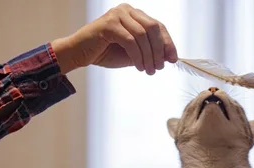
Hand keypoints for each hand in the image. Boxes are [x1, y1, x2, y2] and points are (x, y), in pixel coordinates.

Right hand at [51, 3, 177, 74]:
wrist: (79, 54)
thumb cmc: (105, 53)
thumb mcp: (134, 54)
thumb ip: (150, 53)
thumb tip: (169, 58)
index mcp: (134, 14)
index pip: (158, 26)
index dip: (168, 43)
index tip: (173, 59)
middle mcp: (127, 10)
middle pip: (153, 28)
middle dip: (159, 50)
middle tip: (158, 68)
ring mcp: (117, 15)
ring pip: (143, 35)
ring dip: (149, 56)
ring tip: (149, 70)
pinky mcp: (109, 24)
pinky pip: (130, 41)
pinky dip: (138, 56)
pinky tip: (140, 67)